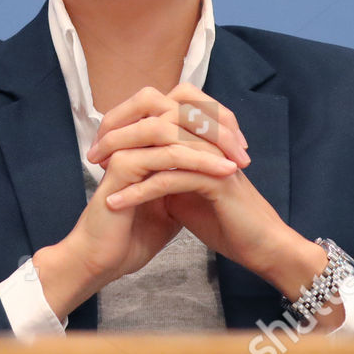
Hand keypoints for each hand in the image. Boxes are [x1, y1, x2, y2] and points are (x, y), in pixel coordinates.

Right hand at [37, 88, 240, 318]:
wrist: (106, 260)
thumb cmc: (135, 234)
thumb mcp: (172, 201)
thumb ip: (187, 177)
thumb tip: (217, 165)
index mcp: (140, 140)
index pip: (179, 109)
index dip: (213, 120)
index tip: (240, 144)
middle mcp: (131, 137)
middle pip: (177, 106)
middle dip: (216, 123)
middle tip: (242, 148)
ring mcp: (124, 148)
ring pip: (174, 128)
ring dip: (212, 142)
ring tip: (238, 162)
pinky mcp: (121, 166)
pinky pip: (168, 154)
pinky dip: (200, 160)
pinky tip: (223, 172)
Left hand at [88, 83, 324, 302]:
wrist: (260, 247)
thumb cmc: (224, 219)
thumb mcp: (185, 189)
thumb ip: (165, 169)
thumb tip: (135, 160)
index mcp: (203, 134)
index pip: (162, 106)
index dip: (130, 117)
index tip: (101, 140)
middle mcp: (209, 138)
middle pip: (158, 116)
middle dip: (121, 131)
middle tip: (94, 151)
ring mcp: (214, 156)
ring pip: (161, 144)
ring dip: (125, 158)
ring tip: (98, 173)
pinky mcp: (216, 181)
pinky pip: (169, 178)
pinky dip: (139, 190)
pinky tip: (115, 202)